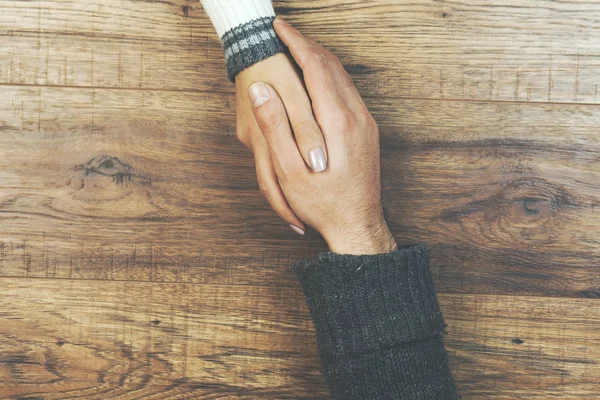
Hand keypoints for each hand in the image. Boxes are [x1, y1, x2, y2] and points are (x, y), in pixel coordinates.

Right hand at [247, 19, 397, 254]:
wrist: (358, 227)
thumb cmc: (322, 205)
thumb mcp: (289, 172)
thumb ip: (275, 128)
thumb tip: (260, 90)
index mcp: (339, 121)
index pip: (317, 65)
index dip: (296, 42)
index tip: (278, 26)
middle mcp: (358, 115)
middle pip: (333, 65)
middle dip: (308, 45)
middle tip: (286, 32)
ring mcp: (366, 123)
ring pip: (343, 77)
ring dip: (321, 60)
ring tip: (297, 49)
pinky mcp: (367, 132)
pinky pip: (348, 92)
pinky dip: (331, 78)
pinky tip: (317, 81)